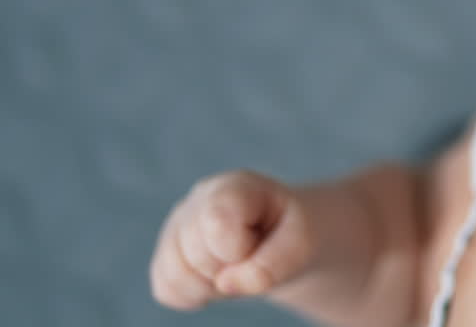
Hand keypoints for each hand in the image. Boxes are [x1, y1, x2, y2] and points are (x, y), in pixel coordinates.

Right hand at [150, 170, 312, 310]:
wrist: (285, 239)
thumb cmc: (293, 235)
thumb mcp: (302, 244)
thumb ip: (273, 265)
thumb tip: (225, 285)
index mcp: (235, 187)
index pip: (216, 221)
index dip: (238, 248)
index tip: (260, 240)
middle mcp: (197, 200)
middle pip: (197, 255)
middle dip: (231, 269)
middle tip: (253, 254)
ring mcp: (177, 225)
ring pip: (176, 275)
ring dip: (213, 285)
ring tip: (238, 265)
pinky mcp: (166, 253)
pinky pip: (166, 289)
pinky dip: (195, 295)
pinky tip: (218, 277)